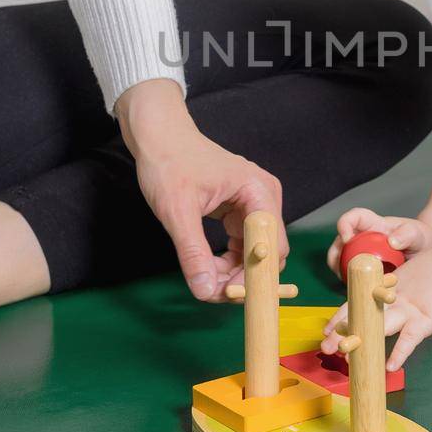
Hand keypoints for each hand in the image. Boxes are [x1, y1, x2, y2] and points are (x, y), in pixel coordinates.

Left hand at [117, 79, 282, 300]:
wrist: (158, 136)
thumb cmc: (168, 163)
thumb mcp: (178, 212)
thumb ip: (194, 253)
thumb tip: (206, 292)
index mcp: (258, 192)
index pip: (272, 246)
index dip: (256, 274)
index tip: (232, 295)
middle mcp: (264, 198)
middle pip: (268, 252)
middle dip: (244, 277)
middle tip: (214, 293)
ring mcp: (253, 205)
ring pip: (255, 253)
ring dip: (235, 273)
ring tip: (207, 282)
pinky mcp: (240, 211)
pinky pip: (243, 246)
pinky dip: (229, 262)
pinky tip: (209, 268)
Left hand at [320, 248, 431, 370]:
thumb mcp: (413, 279)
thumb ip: (396, 289)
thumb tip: (381, 301)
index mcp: (388, 289)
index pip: (357, 303)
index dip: (341, 317)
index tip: (326, 330)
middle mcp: (394, 300)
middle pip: (363, 316)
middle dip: (343, 333)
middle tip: (325, 346)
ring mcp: (409, 310)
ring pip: (380, 326)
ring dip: (362, 341)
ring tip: (346, 357)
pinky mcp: (426, 319)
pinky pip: (410, 339)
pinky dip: (399, 353)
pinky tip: (389, 365)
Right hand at [325, 208, 431, 276]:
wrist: (425, 253)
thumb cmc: (419, 239)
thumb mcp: (417, 234)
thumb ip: (407, 234)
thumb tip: (392, 241)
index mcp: (374, 224)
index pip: (354, 217)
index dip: (345, 225)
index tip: (347, 238)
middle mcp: (363, 237)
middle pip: (340, 242)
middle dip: (335, 255)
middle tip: (341, 269)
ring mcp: (361, 254)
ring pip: (341, 261)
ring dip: (341, 272)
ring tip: (350, 283)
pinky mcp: (364, 270)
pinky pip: (352, 276)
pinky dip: (352, 283)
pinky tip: (361, 291)